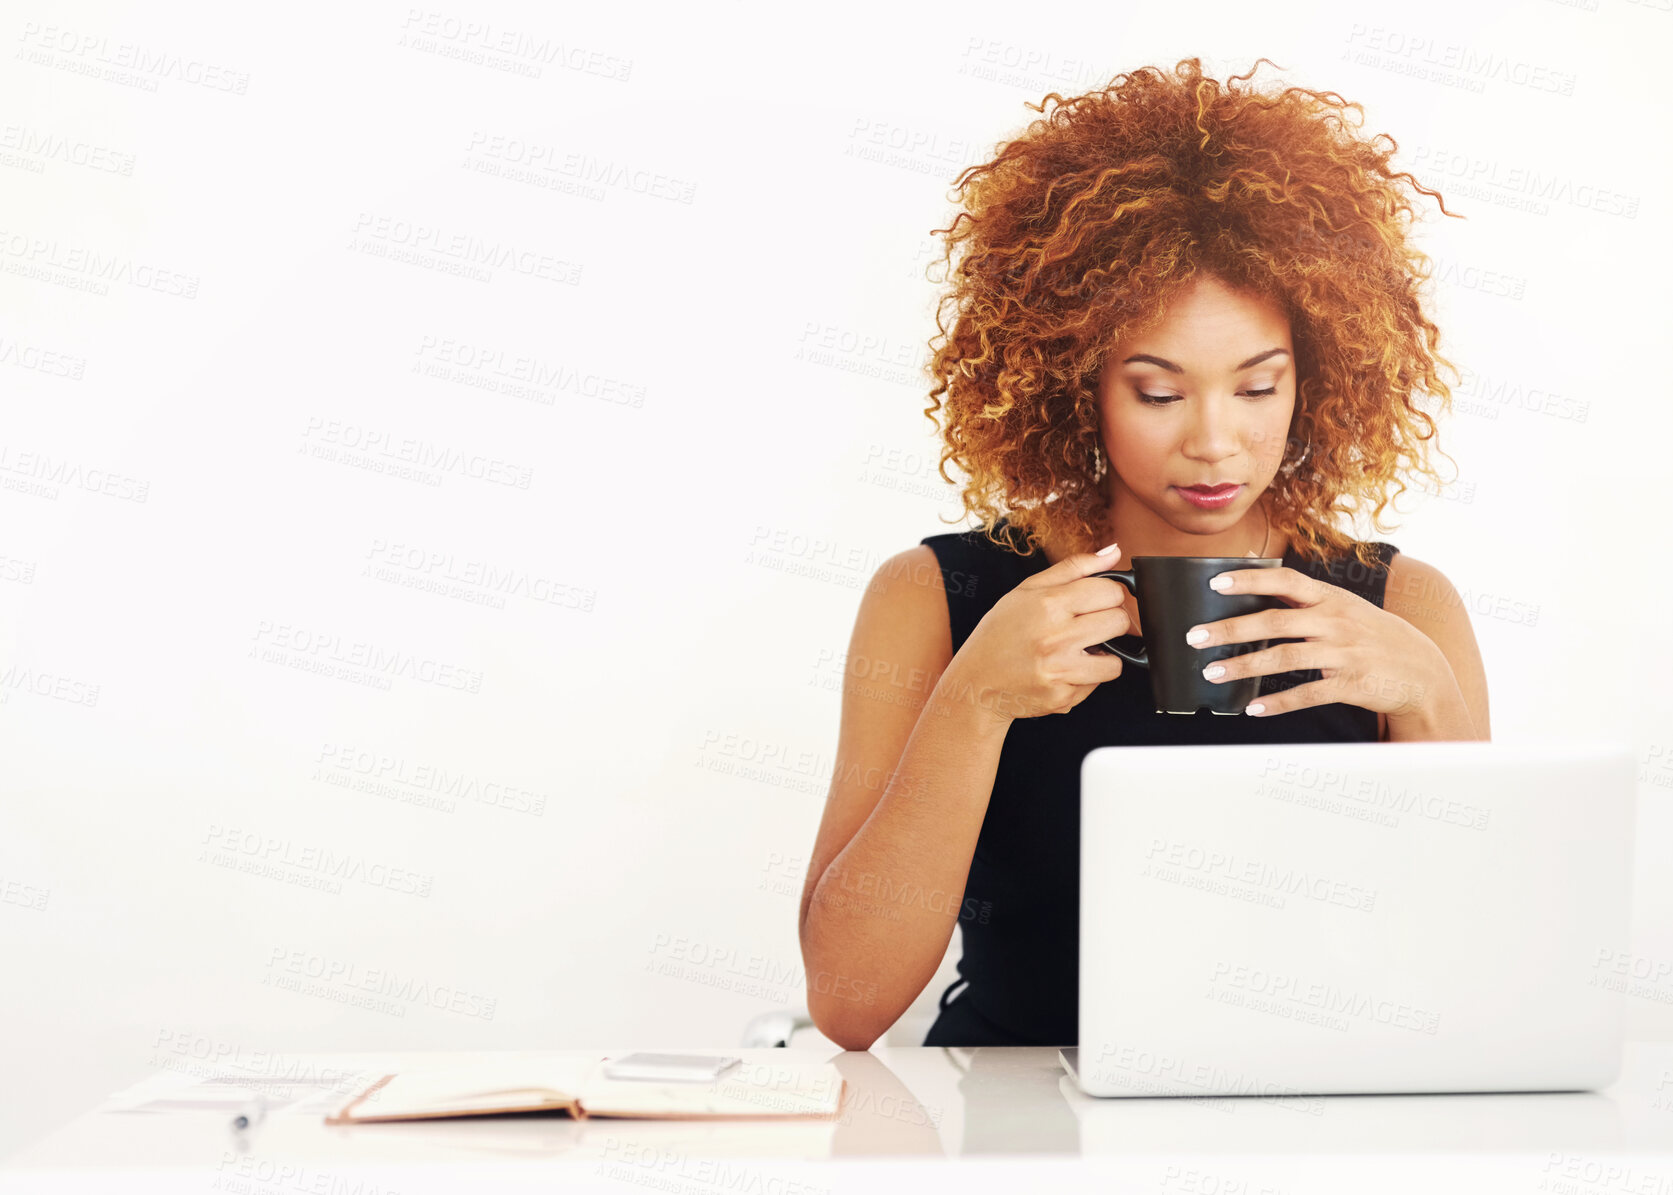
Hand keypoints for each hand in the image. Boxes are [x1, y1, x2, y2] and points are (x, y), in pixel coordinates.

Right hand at [943, 545, 1130, 722]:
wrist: (976, 683)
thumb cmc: (999, 634)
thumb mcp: (1026, 590)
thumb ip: (1074, 568)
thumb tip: (1114, 552)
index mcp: (1049, 604)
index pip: (1112, 591)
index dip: (1109, 595)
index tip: (1097, 602)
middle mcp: (1056, 637)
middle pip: (1120, 622)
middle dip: (1109, 623)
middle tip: (1087, 626)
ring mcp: (1060, 670)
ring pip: (1115, 661)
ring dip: (1102, 656)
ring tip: (1076, 652)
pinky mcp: (1063, 697)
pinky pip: (1096, 685)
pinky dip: (1085, 678)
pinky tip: (1062, 671)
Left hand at [1186, 564, 1446, 717]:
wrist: (1423, 671)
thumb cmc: (1375, 637)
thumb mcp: (1347, 608)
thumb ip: (1308, 601)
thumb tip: (1260, 588)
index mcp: (1332, 599)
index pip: (1286, 580)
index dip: (1250, 580)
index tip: (1216, 583)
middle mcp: (1336, 622)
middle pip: (1275, 621)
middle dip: (1231, 629)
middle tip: (1196, 637)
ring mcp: (1344, 653)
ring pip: (1284, 657)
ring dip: (1244, 666)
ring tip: (1213, 672)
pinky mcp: (1350, 684)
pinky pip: (1307, 694)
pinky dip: (1278, 702)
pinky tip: (1253, 708)